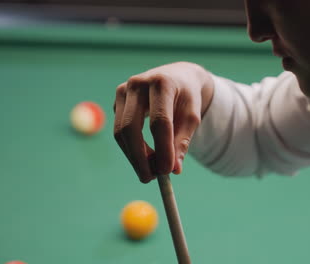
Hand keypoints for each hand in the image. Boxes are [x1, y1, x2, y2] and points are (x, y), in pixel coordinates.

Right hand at [113, 62, 213, 182]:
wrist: (177, 76)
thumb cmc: (186, 98)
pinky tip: (145, 156)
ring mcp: (123, 91)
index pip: (160, 122)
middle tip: (151, 179)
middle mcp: (137, 84)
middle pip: (131, 127)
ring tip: (151, 171)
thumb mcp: (192, 117)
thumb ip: (182, 141)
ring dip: (134, 156)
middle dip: (139, 158)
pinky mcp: (117, 101)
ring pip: (121, 132)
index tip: (167, 171)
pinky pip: (119, 131)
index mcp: (162, 83)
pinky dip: (131, 149)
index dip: (162, 149)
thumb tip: (174, 170)